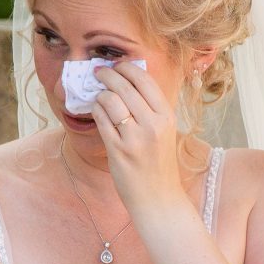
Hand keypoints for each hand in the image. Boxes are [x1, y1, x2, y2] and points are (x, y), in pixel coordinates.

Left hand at [90, 61, 187, 217]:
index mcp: (167, 116)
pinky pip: (101, 120)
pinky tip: (96, 111)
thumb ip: (151, 109)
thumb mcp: (164, 132)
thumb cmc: (160, 164)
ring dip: (100, 94)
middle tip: (99, 72)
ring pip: (110, 100)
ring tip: (99, 96)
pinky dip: (96, 110)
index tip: (117, 65)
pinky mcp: (118, 150)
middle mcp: (153, 124)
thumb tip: (129, 81)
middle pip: (124, 86)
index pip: (145, 80)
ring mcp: (134, 138)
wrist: (158, 199)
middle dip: (108, 74)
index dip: (127, 68)